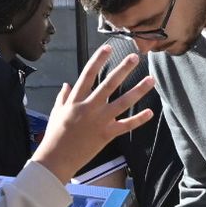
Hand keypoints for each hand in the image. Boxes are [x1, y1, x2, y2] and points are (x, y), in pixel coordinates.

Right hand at [31, 46, 155, 182]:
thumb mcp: (56, 112)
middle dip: (123, 69)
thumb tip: (67, 84)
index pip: (88, 74)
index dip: (98, 60)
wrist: (56, 159)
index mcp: (75, 100)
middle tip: (135, 57)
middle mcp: (89, 107)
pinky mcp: (106, 135)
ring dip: (138, 90)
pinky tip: (150, 112)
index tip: (107, 48)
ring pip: (122, 102)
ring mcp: (99, 120)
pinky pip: (126, 125)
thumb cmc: (54, 136)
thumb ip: (63, 97)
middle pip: (109, 84)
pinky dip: (138, 119)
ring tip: (151, 80)